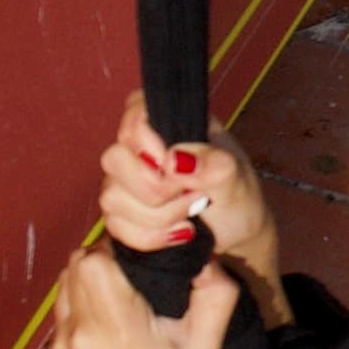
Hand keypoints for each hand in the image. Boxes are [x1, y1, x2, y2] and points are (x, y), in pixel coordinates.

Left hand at [44, 224, 240, 348]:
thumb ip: (215, 300)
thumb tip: (209, 261)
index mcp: (116, 328)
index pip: (95, 259)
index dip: (118, 252)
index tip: (143, 265)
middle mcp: (78, 335)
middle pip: (76, 266)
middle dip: (105, 263)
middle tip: (136, 282)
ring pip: (64, 288)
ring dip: (90, 285)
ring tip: (124, 307)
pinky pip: (62, 318)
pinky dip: (82, 313)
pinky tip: (109, 338)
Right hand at [94, 104, 284, 296]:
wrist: (237, 234)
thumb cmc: (237, 196)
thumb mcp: (235, 177)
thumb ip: (213, 163)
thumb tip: (173, 160)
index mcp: (171, 125)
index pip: (135, 111)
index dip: (147, 141)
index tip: (173, 163)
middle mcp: (143, 150)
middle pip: (114, 158)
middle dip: (153, 189)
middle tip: (192, 196)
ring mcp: (128, 182)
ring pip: (111, 197)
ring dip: (156, 217)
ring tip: (191, 215)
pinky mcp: (123, 214)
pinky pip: (115, 226)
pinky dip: (149, 237)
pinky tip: (178, 235)